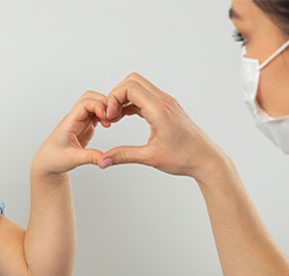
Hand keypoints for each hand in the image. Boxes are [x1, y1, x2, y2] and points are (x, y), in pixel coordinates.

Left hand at [31, 90, 110, 174]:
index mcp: (69, 122)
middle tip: (112, 118)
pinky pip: (96, 114)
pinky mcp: (85, 126)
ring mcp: (80, 121)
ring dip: (105, 109)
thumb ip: (90, 157)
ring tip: (111, 122)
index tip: (107, 117)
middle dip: (105, 104)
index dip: (98, 106)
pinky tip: (108, 125)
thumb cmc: (54, 159)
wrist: (47, 163)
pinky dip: (104, 115)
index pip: (85, 103)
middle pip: (91, 98)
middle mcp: (75, 118)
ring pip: (95, 104)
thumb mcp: (73, 159)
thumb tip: (106, 159)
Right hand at [100, 73, 231, 181]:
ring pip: (138, 87)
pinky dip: (131, 104)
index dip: (113, 99)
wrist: (206, 160)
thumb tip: (103, 160)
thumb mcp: (150, 157)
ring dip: (123, 99)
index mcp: (159, 109)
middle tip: (110, 115)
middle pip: (132, 81)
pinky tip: (124, 117)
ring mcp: (166, 103)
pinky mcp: (167, 109)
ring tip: (115, 118)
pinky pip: (144, 97)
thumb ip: (124, 156)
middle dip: (116, 95)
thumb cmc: (185, 157)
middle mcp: (164, 101)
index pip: (130, 88)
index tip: (109, 116)